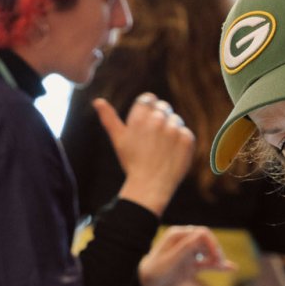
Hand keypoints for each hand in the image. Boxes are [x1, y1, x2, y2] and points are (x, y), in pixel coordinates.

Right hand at [93, 94, 194, 215]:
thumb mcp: (118, 139)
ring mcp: (173, 129)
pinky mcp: (187, 139)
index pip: (149, 98)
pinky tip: (171, 154)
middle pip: (163, 107)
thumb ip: (108, 117)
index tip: (147, 123)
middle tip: (153, 140)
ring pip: (175, 120)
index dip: (148, 109)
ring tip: (162, 148)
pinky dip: (181, 142)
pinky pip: (186, 133)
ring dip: (170, 130)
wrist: (149, 186)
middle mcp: (156, 120)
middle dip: (159, 119)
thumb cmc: (132, 162)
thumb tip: (97, 101)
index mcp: (139, 117)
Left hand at [138, 225, 230, 285]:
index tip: (216, 257)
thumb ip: (188, 246)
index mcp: (177, 235)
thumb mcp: (172, 259)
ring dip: (217, 258)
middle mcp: (183, 242)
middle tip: (218, 262)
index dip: (212, 243)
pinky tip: (231, 268)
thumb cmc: (155, 272)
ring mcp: (187, 254)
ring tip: (223, 265)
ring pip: (208, 253)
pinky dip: (217, 265)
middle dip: (215, 250)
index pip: (202, 233)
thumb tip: (204, 234)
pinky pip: (207, 264)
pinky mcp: (190, 266)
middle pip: (207, 241)